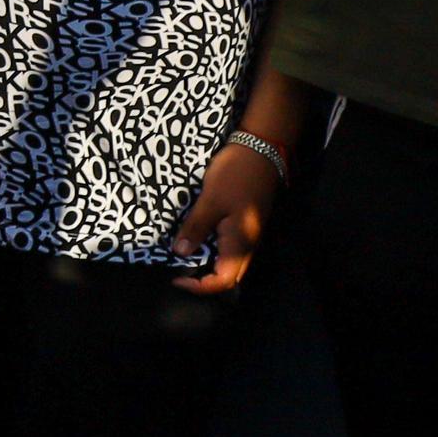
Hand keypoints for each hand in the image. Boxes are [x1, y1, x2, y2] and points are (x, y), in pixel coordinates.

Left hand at [169, 140, 282, 294]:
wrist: (261, 149)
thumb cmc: (236, 175)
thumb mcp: (210, 200)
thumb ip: (196, 227)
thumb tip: (180, 253)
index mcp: (241, 243)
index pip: (224, 281)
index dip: (200, 287)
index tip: (176, 278)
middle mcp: (248, 245)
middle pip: (228, 276)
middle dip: (203, 280)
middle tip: (178, 271)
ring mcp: (248, 234)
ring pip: (229, 262)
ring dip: (208, 264)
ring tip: (184, 256)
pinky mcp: (246, 223)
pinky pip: (229, 247)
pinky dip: (212, 249)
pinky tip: (197, 239)